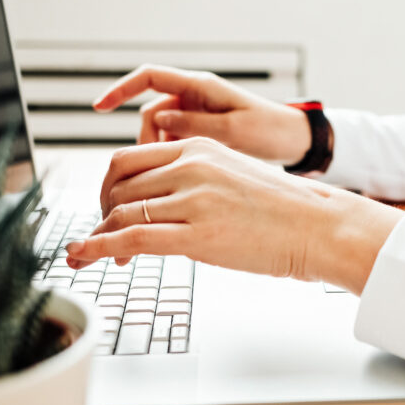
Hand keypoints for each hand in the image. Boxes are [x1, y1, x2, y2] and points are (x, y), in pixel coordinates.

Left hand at [67, 137, 401, 292]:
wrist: (319, 225)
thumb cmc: (283, 208)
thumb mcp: (231, 173)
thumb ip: (193, 178)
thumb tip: (161, 199)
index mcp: (197, 147)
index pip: (129, 160)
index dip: (109, 189)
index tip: (107, 210)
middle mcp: (190, 166)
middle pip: (117, 183)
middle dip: (101, 212)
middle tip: (102, 235)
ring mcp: (193, 199)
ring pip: (120, 211)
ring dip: (99, 235)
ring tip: (96, 255)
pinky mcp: (198, 235)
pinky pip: (132, 239)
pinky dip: (99, 248)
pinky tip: (85, 257)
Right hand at [93, 64, 311, 165]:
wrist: (294, 142)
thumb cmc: (271, 130)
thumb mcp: (235, 129)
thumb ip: (196, 124)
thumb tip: (158, 120)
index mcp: (200, 87)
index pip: (149, 77)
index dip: (121, 89)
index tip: (98, 106)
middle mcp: (193, 98)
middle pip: (149, 117)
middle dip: (142, 147)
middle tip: (143, 178)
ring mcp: (195, 116)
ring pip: (158, 137)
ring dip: (155, 160)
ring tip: (163, 188)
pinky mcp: (199, 135)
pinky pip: (172, 147)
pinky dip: (168, 165)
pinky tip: (173, 186)